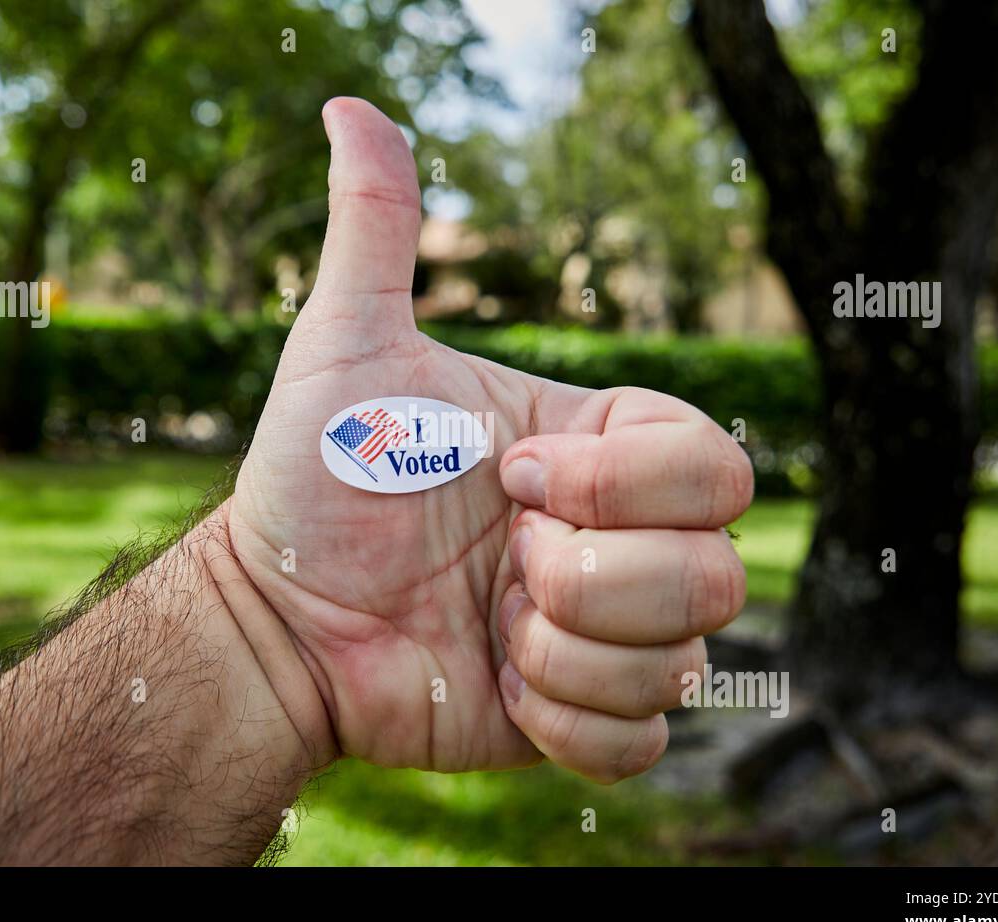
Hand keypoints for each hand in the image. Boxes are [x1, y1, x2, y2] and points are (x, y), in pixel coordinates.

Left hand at [223, 97, 752, 783]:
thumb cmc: (312, 483)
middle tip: (496, 561)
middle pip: (720, 569)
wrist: (277, 619)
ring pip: (687, 659)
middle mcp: (621, 539)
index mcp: (601, 450)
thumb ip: (376, 231)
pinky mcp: (583, 717)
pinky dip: (568, 721)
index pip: (716, 464)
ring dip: (565, 648)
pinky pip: (647, 738)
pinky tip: (496, 686)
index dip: (621, 481)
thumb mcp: (345, 346)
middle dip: (591, 577)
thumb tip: (350, 106)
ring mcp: (608, 633)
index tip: (508, 479)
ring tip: (485, 624)